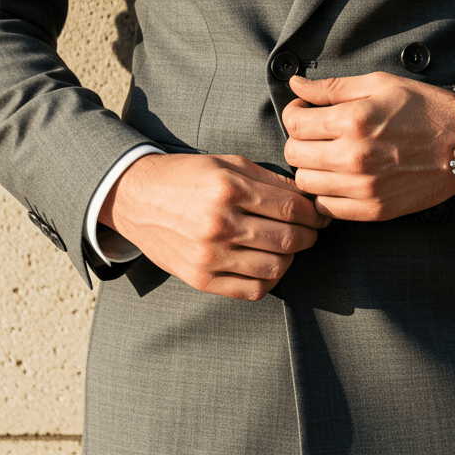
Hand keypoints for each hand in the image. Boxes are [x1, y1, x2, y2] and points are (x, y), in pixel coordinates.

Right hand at [100, 153, 329, 299]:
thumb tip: (308, 196)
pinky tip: (268, 265)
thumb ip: (269, 179)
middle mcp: (220, 223)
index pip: (292, 208)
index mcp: (228, 189)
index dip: (314, 213)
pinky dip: (269, 280)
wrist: (134, 198)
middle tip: (311, 231)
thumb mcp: (227, 163)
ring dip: (290, 258)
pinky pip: (252, 290)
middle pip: (289, 239)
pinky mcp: (200, 278)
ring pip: (275, 268)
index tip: (320, 214)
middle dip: (309, 236)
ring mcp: (209, 255)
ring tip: (286, 246)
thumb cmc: (186, 177)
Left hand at [283, 72, 454, 220]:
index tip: (304, 113)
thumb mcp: (380, 84)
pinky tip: (339, 180)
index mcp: (353, 120)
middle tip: (315, 135)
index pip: (294, 123)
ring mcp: (364, 187)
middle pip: (294, 154)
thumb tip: (296, 85)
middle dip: (299, 141)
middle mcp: (354, 156)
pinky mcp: (375, 209)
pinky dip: (326, 195)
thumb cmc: (424, 109)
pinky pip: (327, 209)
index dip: (294, 114)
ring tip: (328, 157)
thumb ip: (332, 87)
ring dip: (311, 168)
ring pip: (306, 183)